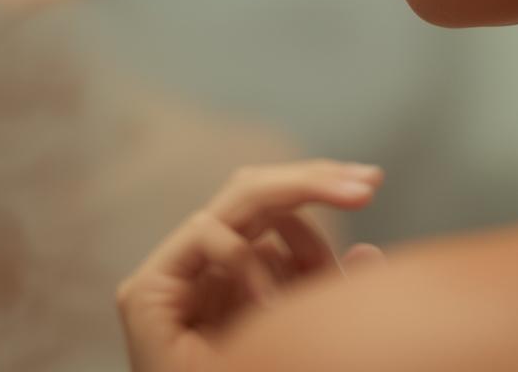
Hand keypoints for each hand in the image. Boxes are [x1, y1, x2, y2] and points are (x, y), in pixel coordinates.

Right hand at [116, 160, 386, 371]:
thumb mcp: (310, 337)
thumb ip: (330, 297)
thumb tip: (369, 256)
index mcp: (240, 278)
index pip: (278, 211)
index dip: (322, 187)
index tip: (373, 183)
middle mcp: (202, 272)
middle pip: (254, 191)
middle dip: (314, 181)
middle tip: (367, 183)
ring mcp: (171, 279)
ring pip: (235, 204)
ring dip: (289, 239)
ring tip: (298, 306)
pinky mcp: (144, 294)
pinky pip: (204, 234)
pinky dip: (245, 263)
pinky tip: (264, 312)